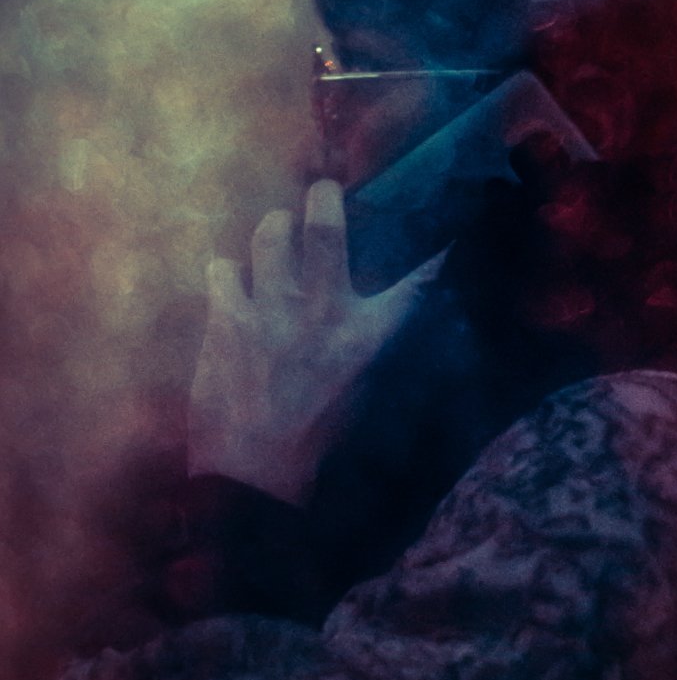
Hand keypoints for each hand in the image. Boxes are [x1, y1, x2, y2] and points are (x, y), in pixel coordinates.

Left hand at [188, 179, 445, 503]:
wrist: (255, 487)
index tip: (450, 231)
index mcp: (367, 338)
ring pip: (269, 236)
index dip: (437, 252)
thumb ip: (380, 358)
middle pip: (325, 229)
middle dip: (326, 198)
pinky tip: (233, 280)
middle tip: (324, 192)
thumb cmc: (319, 453)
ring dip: (274, 228)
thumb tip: (389, 332)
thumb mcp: (369, 404)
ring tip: (276, 230)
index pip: (417, 282)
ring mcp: (268, 313)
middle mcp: (321, 314)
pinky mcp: (225, 323)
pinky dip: (229, 270)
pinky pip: (222, 270)